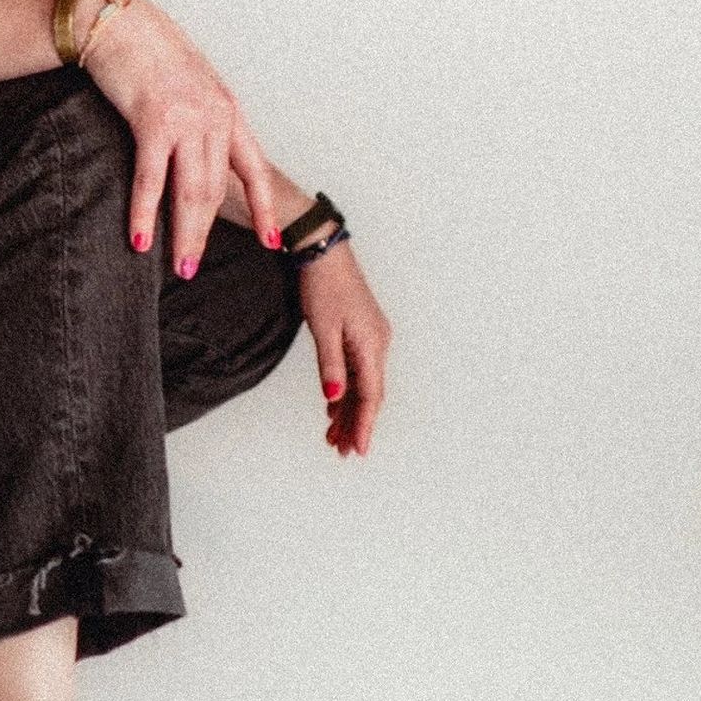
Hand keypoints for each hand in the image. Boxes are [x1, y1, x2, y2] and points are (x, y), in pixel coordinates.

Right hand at [75, 0, 281, 271]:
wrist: (117, 19)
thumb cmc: (146, 50)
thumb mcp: (188, 83)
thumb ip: (199, 116)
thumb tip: (198, 150)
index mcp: (226, 110)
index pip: (254, 169)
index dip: (264, 208)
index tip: (271, 240)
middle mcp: (214, 117)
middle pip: (216, 190)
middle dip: (204, 233)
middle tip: (192, 268)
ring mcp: (185, 119)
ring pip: (190, 192)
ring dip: (184, 235)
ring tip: (180, 267)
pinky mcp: (152, 120)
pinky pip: (150, 179)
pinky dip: (144, 213)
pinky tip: (139, 239)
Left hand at [297, 240, 389, 454]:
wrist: (323, 250)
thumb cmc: (322, 285)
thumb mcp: (323, 328)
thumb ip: (331, 366)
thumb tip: (334, 399)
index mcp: (372, 345)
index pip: (370, 396)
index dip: (363, 425)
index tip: (356, 449)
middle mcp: (378, 343)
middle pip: (369, 394)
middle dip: (355, 424)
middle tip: (340, 450)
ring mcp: (372, 337)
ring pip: (363, 384)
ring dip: (349, 410)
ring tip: (333, 436)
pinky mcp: (362, 332)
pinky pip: (358, 369)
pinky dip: (347, 390)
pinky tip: (333, 406)